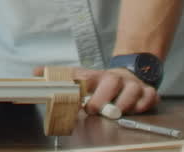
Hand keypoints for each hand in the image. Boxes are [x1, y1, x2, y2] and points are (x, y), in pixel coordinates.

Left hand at [32, 66, 158, 115]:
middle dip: (102, 98)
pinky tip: (136, 109)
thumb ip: (60, 76)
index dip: (77, 86)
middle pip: (110, 82)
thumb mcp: (81, 76)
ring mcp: (132, 85)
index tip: (72, 98)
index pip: (85, 77)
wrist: (128, 73)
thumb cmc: (101, 81)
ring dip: (124, 103)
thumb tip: (35, 72)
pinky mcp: (147, 91)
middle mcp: (115, 78)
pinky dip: (144, 104)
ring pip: (132, 91)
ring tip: (116, 112)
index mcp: (96, 76)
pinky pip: (149, 97)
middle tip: (93, 109)